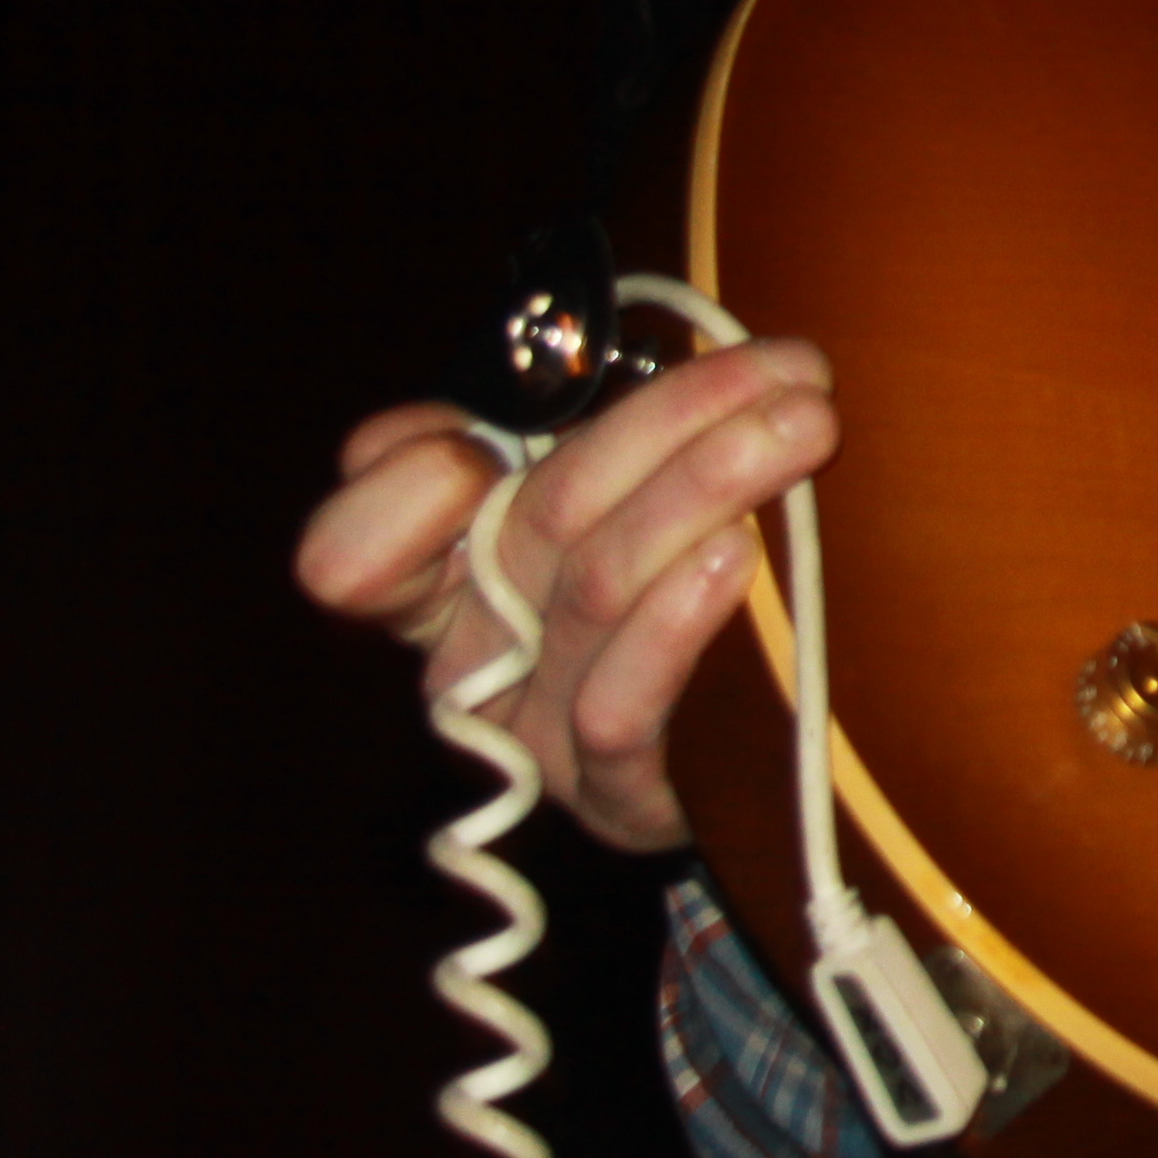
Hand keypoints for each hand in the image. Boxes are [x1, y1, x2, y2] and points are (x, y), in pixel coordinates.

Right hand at [292, 339, 838, 853]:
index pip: (355, 542)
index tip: (479, 440)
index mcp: (439, 582)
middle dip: (667, 420)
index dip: (399, 493)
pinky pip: (623, 702)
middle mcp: (471, 657)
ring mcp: (538, 729)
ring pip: (597, 584)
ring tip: (802, 425)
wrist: (730, 763)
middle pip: (538, 517)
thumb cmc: (664, 599)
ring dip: (706, 486)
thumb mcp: (611, 504)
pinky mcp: (612, 790)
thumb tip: (567, 367)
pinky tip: (740, 556)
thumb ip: (571, 433)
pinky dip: (677, 620)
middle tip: (786, 367)